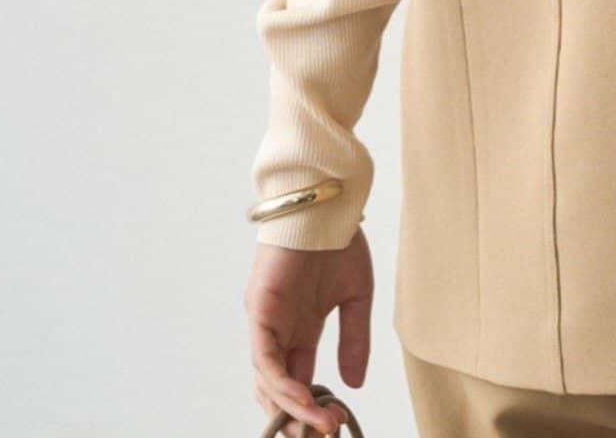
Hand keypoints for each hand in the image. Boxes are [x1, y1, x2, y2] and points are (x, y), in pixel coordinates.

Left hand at [245, 226, 371, 433]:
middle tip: (323, 437)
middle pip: (278, 389)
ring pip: (267, 381)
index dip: (314, 408)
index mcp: (300, 330)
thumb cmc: (340, 240)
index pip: (300, 381)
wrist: (328, 201)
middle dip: (298, 419)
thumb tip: (353, 384)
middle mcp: (278, 332)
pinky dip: (281, 383)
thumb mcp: (356, 297)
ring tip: (318, 427)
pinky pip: (264, 358)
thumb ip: (354, 340)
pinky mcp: (259, 310)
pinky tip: (303, 400)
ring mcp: (266, 322)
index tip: (336, 426)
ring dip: (291, 408)